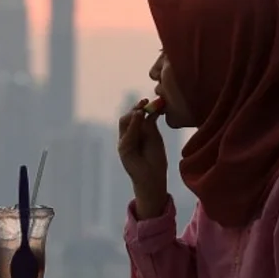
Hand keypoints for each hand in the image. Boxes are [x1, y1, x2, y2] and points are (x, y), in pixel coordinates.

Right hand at [117, 101, 169, 215]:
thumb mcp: (155, 137)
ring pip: (124, 122)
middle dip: (135, 108)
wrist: (153, 178)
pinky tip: (140, 115)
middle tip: (145, 102)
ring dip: (134, 114)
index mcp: (135, 134)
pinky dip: (133, 124)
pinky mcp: (123, 149)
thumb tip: (152, 108)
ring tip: (143, 108)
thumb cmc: (155, 160)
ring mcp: (123, 143)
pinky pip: (127, 134)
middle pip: (126, 117)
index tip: (149, 100)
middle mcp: (127, 137)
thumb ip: (150, 124)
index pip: (134, 116)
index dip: (140, 107)